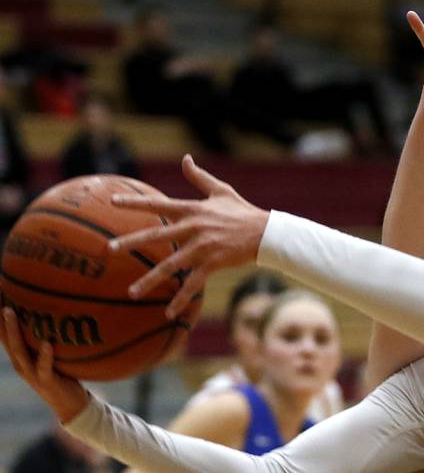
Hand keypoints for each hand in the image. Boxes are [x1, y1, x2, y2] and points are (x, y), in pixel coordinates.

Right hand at [0, 308, 89, 422]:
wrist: (71, 405)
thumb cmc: (64, 375)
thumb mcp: (53, 355)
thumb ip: (49, 338)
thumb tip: (56, 313)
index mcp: (21, 357)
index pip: (4, 334)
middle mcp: (22, 364)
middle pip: (6, 338)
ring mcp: (32, 373)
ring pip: (19, 350)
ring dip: (14, 331)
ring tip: (11, 312)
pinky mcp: (47, 381)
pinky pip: (44, 367)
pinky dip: (46, 355)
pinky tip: (47, 344)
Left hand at [109, 154, 268, 317]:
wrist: (265, 233)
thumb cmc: (243, 212)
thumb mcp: (221, 191)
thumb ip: (199, 177)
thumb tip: (185, 159)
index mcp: (193, 210)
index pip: (158, 204)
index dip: (134, 203)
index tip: (112, 201)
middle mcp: (193, 228)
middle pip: (156, 235)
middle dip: (131, 242)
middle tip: (109, 249)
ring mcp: (202, 247)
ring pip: (171, 265)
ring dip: (150, 280)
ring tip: (132, 292)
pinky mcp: (213, 264)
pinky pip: (193, 284)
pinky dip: (181, 299)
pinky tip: (169, 312)